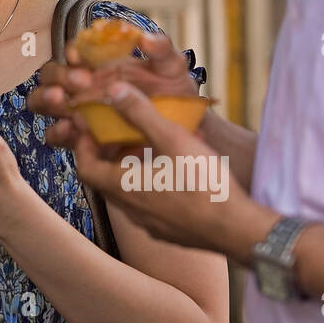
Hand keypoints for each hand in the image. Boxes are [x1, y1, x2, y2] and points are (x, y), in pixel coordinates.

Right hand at [28, 29, 198, 118]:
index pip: (74, 51)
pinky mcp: (80, 140)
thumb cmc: (173, 95)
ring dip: (46, 99)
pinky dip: (58, 132)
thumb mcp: (172, 69)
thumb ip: (161, 50)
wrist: (183, 135)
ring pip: (43, 102)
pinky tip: (70, 130)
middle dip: (60, 76)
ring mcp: (78, 111)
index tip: (80, 56)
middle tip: (82, 82)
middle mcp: (82, 85)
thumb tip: (144, 37)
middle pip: (52, 75)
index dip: (72, 51)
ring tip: (61, 101)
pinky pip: (56, 135)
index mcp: (100, 63)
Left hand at [44, 82, 257, 254]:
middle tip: (118, 133)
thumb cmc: (204, 184)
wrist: (240, 232)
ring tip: (148, 148)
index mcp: (124, 188)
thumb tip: (114, 89)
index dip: (83, 146)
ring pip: (129, 194)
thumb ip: (141, 113)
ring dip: (130, 170)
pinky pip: (150, 206)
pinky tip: (174, 173)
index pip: (86, 167)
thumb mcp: (173, 139)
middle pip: (105, 180)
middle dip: (107, 155)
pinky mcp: (170, 233)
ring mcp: (151, 225)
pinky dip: (150, 186)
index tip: (91, 128)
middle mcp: (131, 211)